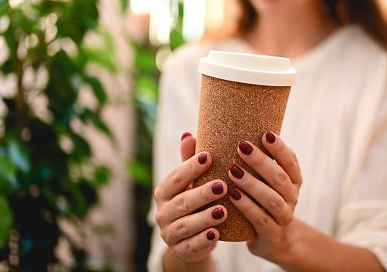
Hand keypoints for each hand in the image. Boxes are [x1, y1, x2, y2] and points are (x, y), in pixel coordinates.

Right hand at [153, 133, 227, 262]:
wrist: (189, 238)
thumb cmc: (193, 200)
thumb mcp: (191, 182)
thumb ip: (189, 160)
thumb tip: (188, 134)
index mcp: (165, 191)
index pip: (175, 177)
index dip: (190, 167)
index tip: (209, 156)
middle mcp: (163, 212)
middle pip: (182, 202)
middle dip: (202, 193)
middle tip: (223, 185)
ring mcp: (169, 233)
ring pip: (186, 225)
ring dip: (204, 217)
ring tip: (224, 211)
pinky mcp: (180, 250)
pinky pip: (191, 246)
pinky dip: (203, 240)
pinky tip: (217, 234)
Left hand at [228, 131, 302, 261]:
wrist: (271, 240)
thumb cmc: (255, 199)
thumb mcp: (252, 179)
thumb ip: (228, 156)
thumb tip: (188, 136)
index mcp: (291, 178)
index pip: (290, 160)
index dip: (279, 147)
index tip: (265, 133)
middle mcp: (291, 196)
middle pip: (280, 177)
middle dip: (261, 161)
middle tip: (241, 146)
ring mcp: (284, 216)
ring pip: (271, 199)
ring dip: (252, 184)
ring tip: (233, 171)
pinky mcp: (272, 234)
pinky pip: (261, 219)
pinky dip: (247, 207)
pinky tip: (232, 196)